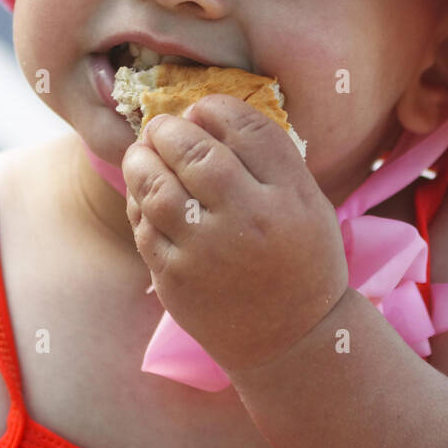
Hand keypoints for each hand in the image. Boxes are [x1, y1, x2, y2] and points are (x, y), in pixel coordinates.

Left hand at [121, 95, 348, 375]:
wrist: (292, 338)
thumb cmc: (302, 259)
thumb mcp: (308, 203)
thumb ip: (271, 159)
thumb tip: (208, 115)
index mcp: (290, 197)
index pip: (247, 130)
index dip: (216, 108)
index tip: (202, 109)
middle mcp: (249, 220)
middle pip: (196, 152)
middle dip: (170, 129)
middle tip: (162, 125)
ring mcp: (208, 252)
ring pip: (158, 187)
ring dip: (142, 159)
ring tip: (142, 151)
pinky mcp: (176, 279)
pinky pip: (144, 226)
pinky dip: (138, 201)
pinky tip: (144, 192)